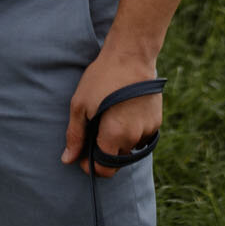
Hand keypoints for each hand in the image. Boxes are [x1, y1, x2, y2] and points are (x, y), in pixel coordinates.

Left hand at [61, 48, 161, 177]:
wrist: (131, 56)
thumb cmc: (102, 78)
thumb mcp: (80, 105)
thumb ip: (75, 135)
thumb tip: (68, 160)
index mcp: (115, 136)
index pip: (104, 169)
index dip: (91, 166)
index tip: (84, 156)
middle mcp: (134, 138)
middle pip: (117, 160)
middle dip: (104, 154)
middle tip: (94, 134)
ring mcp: (148, 130)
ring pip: (130, 148)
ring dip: (119, 142)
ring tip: (108, 120)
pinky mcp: (157, 121)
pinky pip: (142, 136)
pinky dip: (132, 132)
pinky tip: (123, 115)